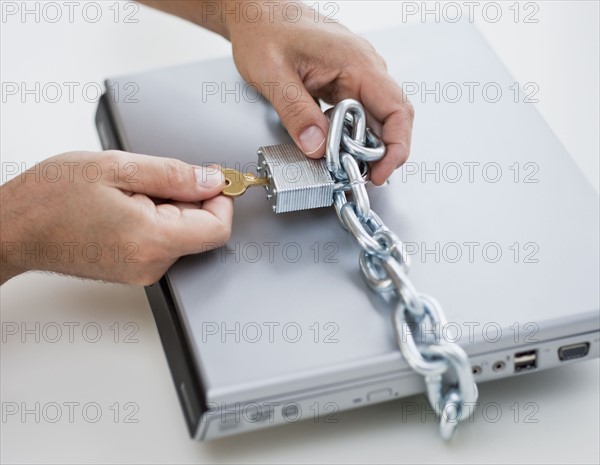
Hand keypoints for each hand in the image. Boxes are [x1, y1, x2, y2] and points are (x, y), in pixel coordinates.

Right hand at [0, 151, 232, 284]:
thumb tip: (211, 179)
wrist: (14, 228)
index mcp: (153, 240)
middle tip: (153, 177)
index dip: (221, 199)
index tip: (212, 178)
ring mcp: (142, 272)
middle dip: (190, 197)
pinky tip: (126, 206)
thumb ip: (174, 174)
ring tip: (130, 192)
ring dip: (169, 206)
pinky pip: (163, 241)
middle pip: (201, 230)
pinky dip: (156, 218)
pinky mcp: (134, 270)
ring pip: (182, 233)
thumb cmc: (51, 198)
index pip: (218, 229)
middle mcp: (151, 265)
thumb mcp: (117, 167)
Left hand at [139, 0, 414, 184]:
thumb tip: (317, 148)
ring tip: (344, 165)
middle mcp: (365, 67)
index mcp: (356, 62)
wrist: (258, 14)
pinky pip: (360, 113)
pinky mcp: (347, 82)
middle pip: (392, 118)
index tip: (379, 172)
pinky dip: (353, 135)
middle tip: (359, 176)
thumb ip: (296, 112)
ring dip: (365, 146)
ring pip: (377, 118)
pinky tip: (336, 147)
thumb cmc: (266, 31)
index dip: (396, 147)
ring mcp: (358, 75)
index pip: (397, 109)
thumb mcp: (274, 76)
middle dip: (382, 152)